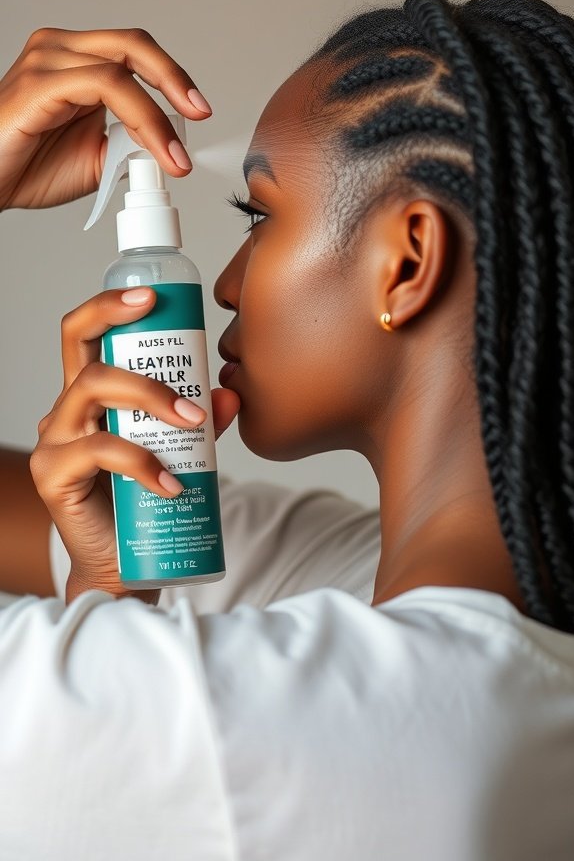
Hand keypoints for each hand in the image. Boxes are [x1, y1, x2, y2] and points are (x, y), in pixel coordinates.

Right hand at [0, 26, 211, 211]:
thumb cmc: (27, 166)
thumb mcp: (97, 157)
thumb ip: (130, 142)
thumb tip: (167, 144)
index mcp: (75, 59)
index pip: (135, 52)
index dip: (172, 77)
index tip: (199, 111)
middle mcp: (60, 50)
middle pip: (133, 44)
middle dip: (174, 79)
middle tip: (201, 113)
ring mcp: (46, 61)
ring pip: (121, 70)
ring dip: (158, 115)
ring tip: (174, 156)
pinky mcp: (38, 83)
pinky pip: (102, 86)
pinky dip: (138, 117)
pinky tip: (153, 148)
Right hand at [30, 287, 239, 605]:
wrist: (125, 564)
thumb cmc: (146, 500)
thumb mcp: (181, 450)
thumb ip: (204, 421)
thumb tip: (232, 395)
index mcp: (90, 394)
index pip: (83, 334)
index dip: (109, 306)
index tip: (152, 296)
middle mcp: (65, 410)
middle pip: (86, 356)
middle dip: (143, 359)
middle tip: (193, 389)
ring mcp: (55, 440)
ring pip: (93, 391)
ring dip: (152, 400)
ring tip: (194, 425)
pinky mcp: (54, 474)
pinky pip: (100, 450)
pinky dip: (142, 462)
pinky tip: (172, 485)